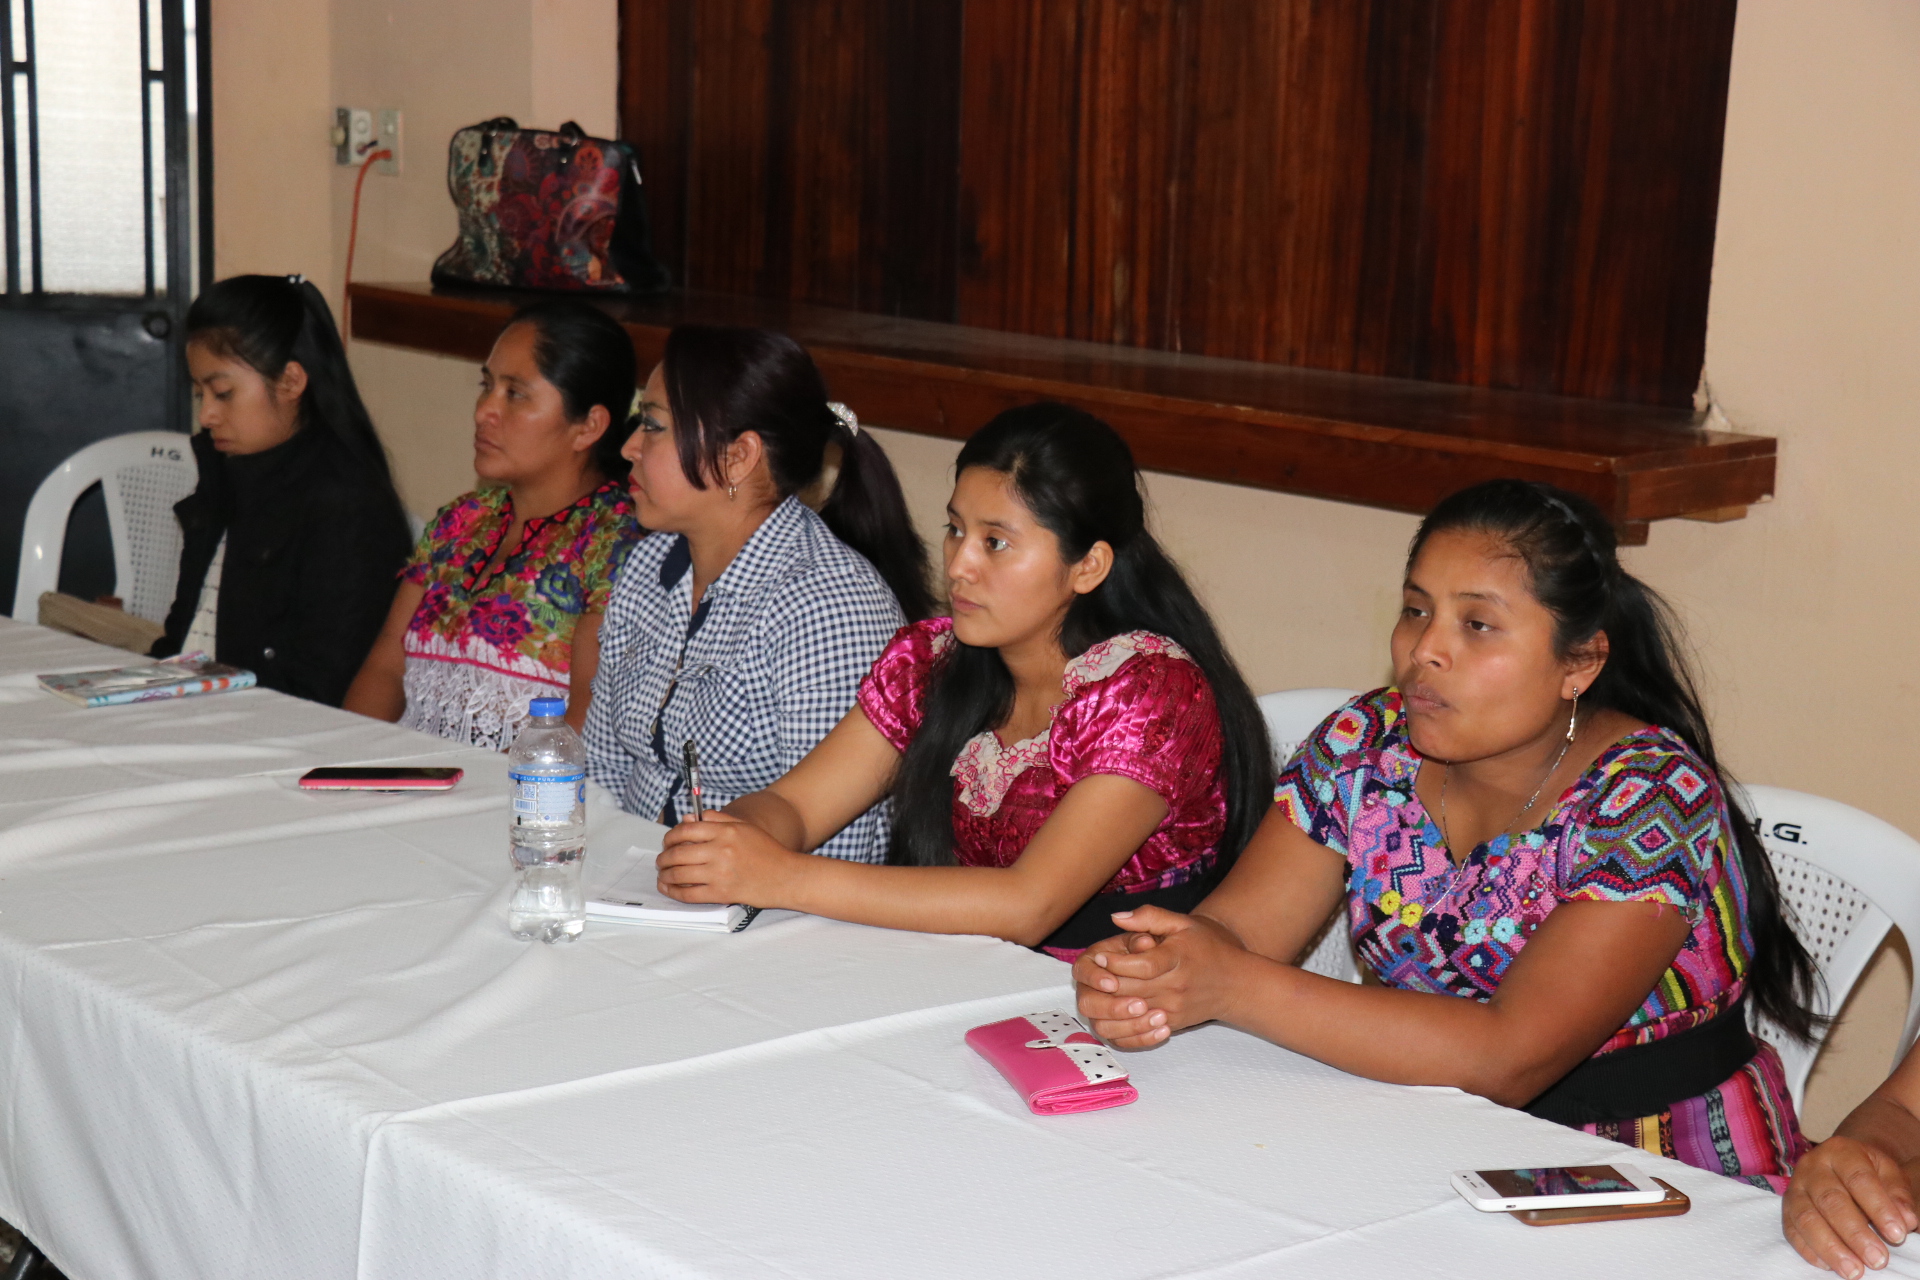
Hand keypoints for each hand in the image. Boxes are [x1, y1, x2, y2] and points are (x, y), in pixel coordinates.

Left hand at [656, 812, 800, 905]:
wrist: (786, 877)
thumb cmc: (768, 851)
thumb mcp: (745, 827)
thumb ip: (718, 819)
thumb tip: (691, 818)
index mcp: (725, 831)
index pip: (686, 831)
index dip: (670, 837)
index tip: (667, 842)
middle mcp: (720, 850)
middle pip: (678, 853)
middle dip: (664, 858)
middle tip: (661, 861)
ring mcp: (720, 873)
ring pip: (679, 874)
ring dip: (665, 875)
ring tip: (663, 875)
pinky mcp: (721, 893)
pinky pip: (689, 893)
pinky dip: (674, 892)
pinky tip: (669, 888)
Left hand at [1071, 905, 1247, 1047]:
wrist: (1236, 983)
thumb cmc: (1207, 947)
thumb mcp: (1183, 923)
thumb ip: (1149, 917)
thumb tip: (1117, 917)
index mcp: (1177, 958)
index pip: (1142, 965)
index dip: (1116, 962)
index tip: (1099, 956)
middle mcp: (1176, 986)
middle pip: (1132, 991)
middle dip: (1106, 985)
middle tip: (1092, 976)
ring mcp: (1174, 1009)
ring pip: (1132, 1015)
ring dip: (1110, 1008)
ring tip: (1100, 993)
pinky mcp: (1172, 1024)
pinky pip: (1140, 1032)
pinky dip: (1122, 1027)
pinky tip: (1111, 1014)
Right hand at [1784, 1136, 1918, 1276]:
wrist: (1839, 1165)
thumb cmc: (1869, 1174)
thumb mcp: (1888, 1174)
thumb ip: (1899, 1195)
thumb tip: (1906, 1220)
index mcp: (1841, 1152)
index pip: (1859, 1179)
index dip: (1879, 1208)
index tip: (1898, 1235)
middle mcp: (1812, 1166)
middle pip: (1830, 1200)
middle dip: (1855, 1233)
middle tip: (1878, 1260)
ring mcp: (1795, 1187)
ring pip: (1806, 1218)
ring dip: (1830, 1247)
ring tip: (1854, 1271)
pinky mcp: (1785, 1209)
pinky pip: (1791, 1231)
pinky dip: (1809, 1250)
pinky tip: (1828, 1266)